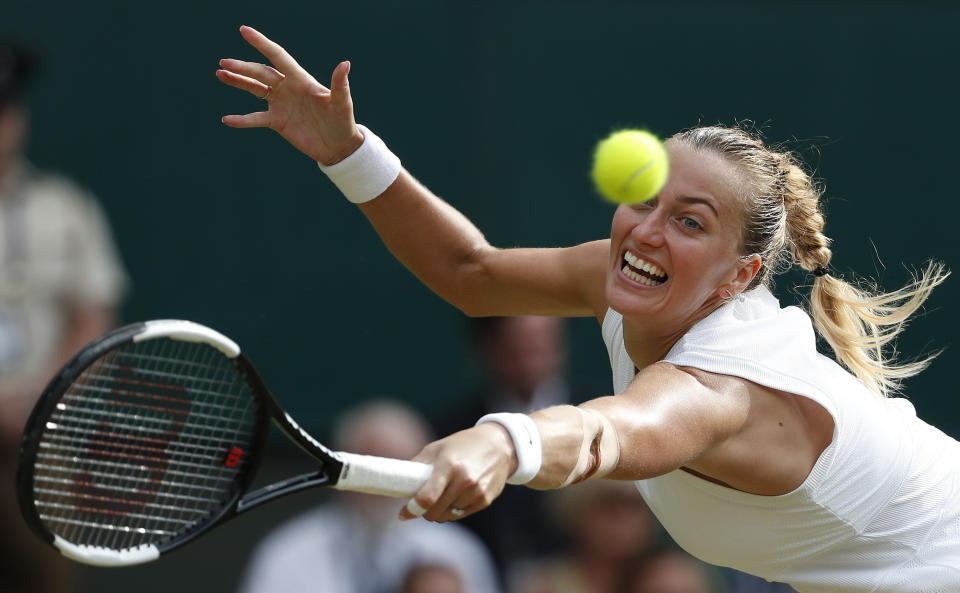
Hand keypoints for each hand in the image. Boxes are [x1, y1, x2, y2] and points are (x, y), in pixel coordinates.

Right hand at [217, 26, 364, 164]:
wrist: (339, 146)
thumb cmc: (343, 122)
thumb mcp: (341, 104)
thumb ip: (340, 84)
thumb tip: (345, 63)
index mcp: (301, 80)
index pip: (278, 57)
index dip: (262, 43)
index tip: (244, 31)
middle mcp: (288, 88)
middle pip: (261, 73)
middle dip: (243, 67)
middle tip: (224, 63)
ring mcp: (281, 105)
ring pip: (255, 89)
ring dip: (238, 82)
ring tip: (220, 74)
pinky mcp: (278, 122)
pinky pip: (255, 119)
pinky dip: (241, 120)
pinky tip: (227, 119)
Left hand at [399, 423, 517, 521]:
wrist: (500, 446)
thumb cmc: (462, 445)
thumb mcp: (437, 448)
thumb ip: (417, 465)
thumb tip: (397, 483)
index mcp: (449, 465)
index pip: (427, 497)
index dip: (412, 509)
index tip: (403, 514)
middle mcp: (464, 480)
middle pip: (435, 512)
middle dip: (423, 511)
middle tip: (421, 503)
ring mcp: (476, 492)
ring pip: (447, 516)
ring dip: (439, 511)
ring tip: (441, 496)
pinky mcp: (484, 500)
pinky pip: (460, 515)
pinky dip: (453, 511)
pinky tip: (455, 496)